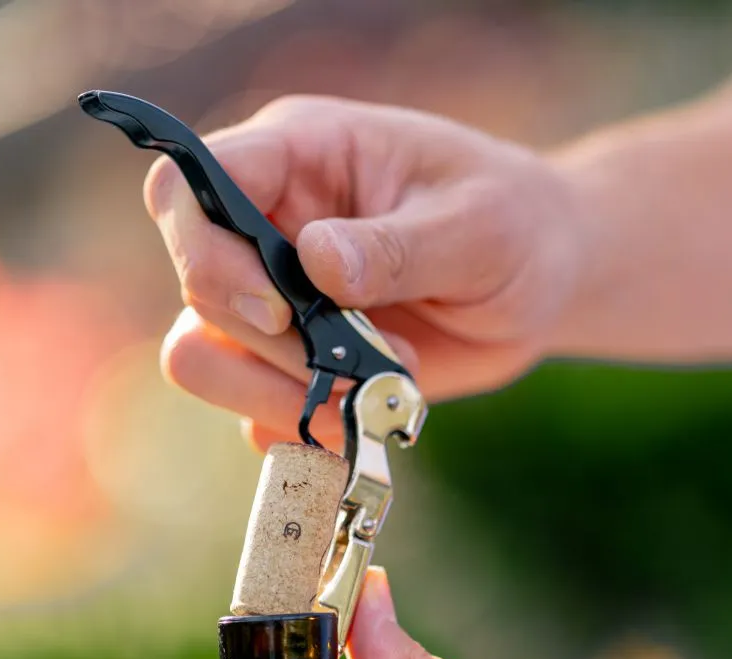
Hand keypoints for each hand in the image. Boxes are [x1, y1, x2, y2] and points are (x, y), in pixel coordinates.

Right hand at [145, 96, 582, 449]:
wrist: (541, 280)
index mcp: (299, 156)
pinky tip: (366, 418)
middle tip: (370, 359)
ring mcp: (272, 298)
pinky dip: (302, 429)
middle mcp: (267, 225)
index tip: (281, 312)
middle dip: (276, 344)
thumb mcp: (476, 226)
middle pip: (197, 289)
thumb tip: (317, 262)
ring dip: (278, 394)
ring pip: (202, 357)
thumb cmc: (513, 224)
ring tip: (369, 397)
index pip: (189, 188)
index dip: (208, 253)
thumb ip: (397, 246)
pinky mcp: (291, 362)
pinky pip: (253, 411)